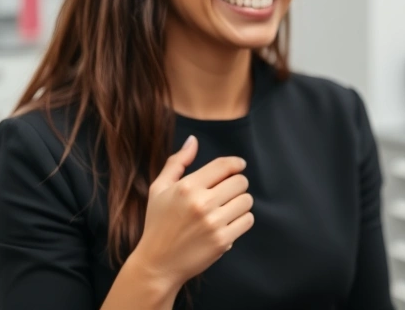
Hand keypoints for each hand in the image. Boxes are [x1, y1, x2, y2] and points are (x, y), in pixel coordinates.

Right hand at [131, 135, 254, 288]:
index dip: (236, 163)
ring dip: (240, 203)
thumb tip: (193, 140)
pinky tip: (227, 223)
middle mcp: (201, 203)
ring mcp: (213, 223)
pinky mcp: (222, 241)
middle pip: (240, 182)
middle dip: (236, 185)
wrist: (157, 264)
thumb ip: (177, 162)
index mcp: (187, 187)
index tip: (239, 166)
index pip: (224, 166)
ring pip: (246, 201)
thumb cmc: (158, 224)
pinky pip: (247, 220)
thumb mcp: (159, 189)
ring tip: (226, 209)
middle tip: (227, 192)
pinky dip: (241, 221)